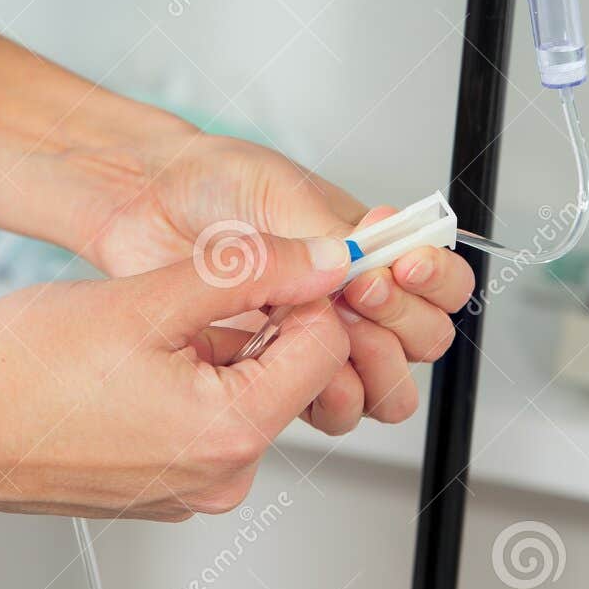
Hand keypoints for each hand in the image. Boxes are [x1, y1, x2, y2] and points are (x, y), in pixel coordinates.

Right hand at [0, 234, 351, 520]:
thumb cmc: (22, 370)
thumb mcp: (151, 297)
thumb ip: (253, 272)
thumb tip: (326, 260)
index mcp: (232, 434)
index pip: (324, 348)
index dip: (303, 292)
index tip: (271, 261)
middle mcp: (222, 477)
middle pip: (287, 373)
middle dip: (253, 321)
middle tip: (186, 289)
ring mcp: (190, 491)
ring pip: (242, 393)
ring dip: (213, 349)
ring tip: (143, 328)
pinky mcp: (162, 490)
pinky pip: (203, 422)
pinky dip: (184, 382)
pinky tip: (129, 361)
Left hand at [79, 119, 473, 437]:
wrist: (147, 201)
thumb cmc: (214, 179)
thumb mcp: (280, 190)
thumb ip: (328, 234)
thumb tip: (370, 268)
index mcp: (373, 249)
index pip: (441, 283)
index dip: (434, 281)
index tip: (402, 265)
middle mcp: (354, 300)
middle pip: (423, 342)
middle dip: (400, 322)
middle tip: (356, 295)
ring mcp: (317, 339)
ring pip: (384, 388)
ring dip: (369, 367)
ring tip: (329, 329)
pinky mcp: (275, 372)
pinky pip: (327, 409)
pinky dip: (322, 392)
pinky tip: (286, 355)